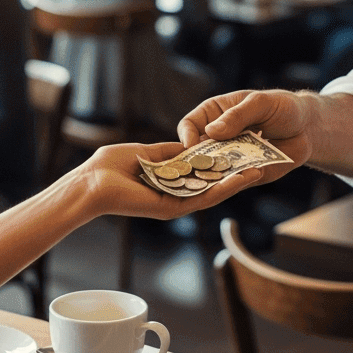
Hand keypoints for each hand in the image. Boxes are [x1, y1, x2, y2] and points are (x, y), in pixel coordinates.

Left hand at [73, 141, 263, 220]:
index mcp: (169, 181)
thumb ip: (169, 152)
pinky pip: (202, 198)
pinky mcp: (172, 208)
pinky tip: (239, 179)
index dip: (221, 162)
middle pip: (212, 184)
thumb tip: (190, 144)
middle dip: (236, 174)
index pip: (201, 172)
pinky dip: (222, 189)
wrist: (91, 183)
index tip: (241, 150)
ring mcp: (175, 203)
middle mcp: (175, 194)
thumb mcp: (146, 152)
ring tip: (259, 170)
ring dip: (236, 182)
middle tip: (261, 163)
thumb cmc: (109, 166)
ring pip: (213, 193)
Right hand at [176, 89, 312, 186]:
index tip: (191, 145)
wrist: (307, 128)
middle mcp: (218, 138)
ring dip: (217, 176)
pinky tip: (251, 175)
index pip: (190, 124)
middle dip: (197, 163)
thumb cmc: (283, 107)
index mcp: (214, 114)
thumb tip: (212, 131)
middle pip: (196, 153)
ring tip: (229, 175)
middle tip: (203, 168)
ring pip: (213, 172)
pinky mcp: (245, 174)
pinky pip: (235, 183)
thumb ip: (238, 116)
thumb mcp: (261, 103)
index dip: (186, 135)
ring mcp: (230, 158)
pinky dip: (239, 182)